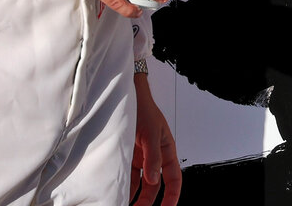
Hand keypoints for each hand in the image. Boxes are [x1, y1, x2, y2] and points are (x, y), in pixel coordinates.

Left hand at [131, 73, 181, 205]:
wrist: (125, 95)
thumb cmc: (143, 108)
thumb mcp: (152, 132)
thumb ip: (153, 156)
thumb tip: (154, 178)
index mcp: (166, 150)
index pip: (173, 178)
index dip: (172, 195)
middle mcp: (154, 155)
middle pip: (154, 185)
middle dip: (149, 200)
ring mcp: (140, 156)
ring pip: (139, 182)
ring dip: (134, 194)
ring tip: (126, 204)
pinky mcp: (126, 155)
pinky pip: (126, 175)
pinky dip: (123, 185)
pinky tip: (118, 192)